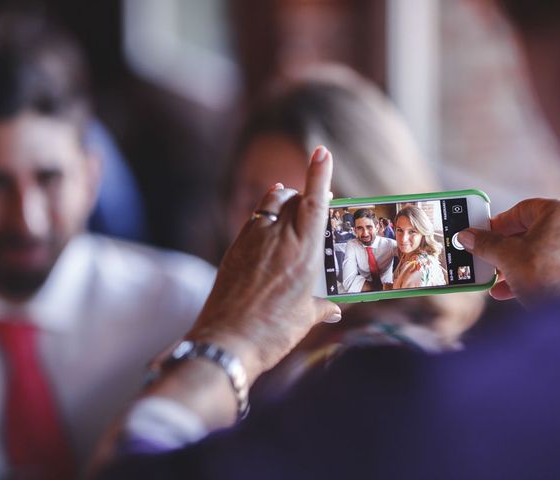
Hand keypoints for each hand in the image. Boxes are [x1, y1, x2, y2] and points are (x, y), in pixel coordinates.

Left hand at [189, 146, 340, 380]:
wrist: (227, 342)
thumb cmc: (273, 332)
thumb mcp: (305, 318)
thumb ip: (321, 306)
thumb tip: (333, 309)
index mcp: (302, 251)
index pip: (313, 202)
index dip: (319, 174)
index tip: (322, 151)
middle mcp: (276, 238)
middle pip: (292, 200)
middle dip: (305, 193)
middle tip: (315, 199)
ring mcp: (251, 241)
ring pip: (269, 206)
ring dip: (281, 199)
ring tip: (288, 198)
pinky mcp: (234, 250)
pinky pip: (252, 222)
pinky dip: (262, 216)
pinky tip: (265, 224)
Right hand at [457, 198, 559, 306]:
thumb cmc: (547, 279)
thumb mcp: (506, 256)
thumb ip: (485, 243)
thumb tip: (468, 237)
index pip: (522, 209)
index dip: (499, 222)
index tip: (483, 232)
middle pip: (529, 231)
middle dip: (504, 246)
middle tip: (487, 253)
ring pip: (537, 250)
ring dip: (512, 262)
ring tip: (495, 274)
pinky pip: (547, 266)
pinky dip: (527, 274)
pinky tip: (507, 288)